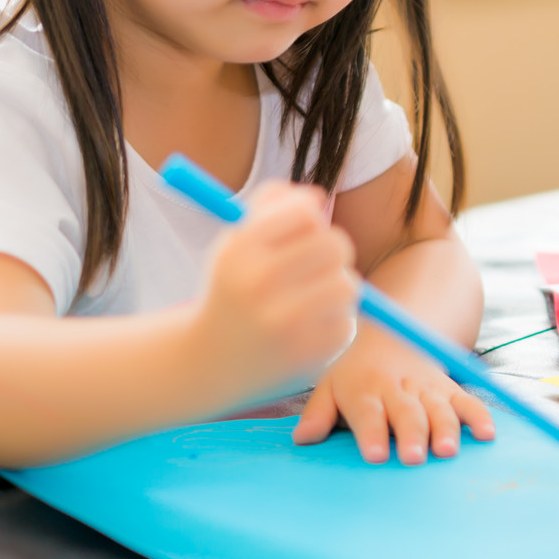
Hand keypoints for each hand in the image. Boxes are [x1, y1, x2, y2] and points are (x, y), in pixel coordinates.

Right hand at [191, 182, 360, 401]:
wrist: (209, 361)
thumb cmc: (232, 289)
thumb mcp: (235, 241)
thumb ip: (271, 204)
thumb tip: (317, 196)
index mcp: (240, 251)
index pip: (306, 213)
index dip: (313, 218)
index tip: (306, 230)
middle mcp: (258, 285)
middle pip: (336, 246)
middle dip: (334, 250)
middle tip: (321, 261)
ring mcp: (284, 324)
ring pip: (348, 284)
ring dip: (337, 286)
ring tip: (315, 295)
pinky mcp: (306, 355)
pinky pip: (346, 321)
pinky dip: (333, 321)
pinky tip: (309, 327)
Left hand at [293, 327, 495, 464]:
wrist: (391, 336)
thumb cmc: (355, 374)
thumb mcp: (329, 385)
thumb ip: (318, 413)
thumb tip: (302, 439)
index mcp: (364, 388)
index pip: (367, 411)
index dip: (371, 433)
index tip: (374, 455)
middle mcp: (397, 387)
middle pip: (406, 411)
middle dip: (411, 434)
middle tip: (413, 457)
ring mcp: (426, 387)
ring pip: (438, 407)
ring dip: (445, 428)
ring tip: (447, 450)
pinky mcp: (449, 388)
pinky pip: (467, 400)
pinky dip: (479, 416)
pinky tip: (487, 435)